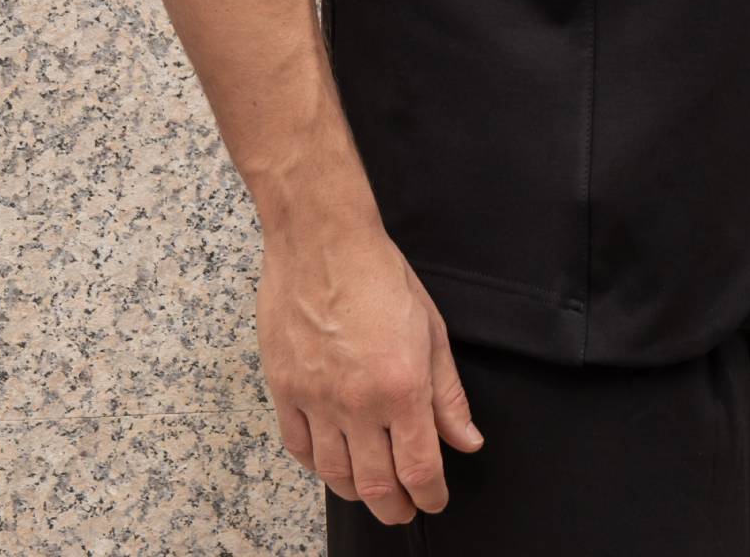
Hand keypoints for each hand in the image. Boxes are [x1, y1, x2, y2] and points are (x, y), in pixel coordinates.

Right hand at [256, 221, 485, 523]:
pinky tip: (332, 462)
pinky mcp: (284, 390)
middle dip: (396, 508)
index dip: (430, 496)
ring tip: (373, 490)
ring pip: (335, 475)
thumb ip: (447, 394)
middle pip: (377, 485)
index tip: (434, 500)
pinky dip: (317, 465)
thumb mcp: (431, 329)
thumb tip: (465, 440)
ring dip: (358, 492)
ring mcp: (316, 399)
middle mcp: (357, 402)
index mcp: (401, 386)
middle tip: (406, 509)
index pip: (419, 468)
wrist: (321, 240)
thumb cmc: (378, 274)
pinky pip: (299, 447)